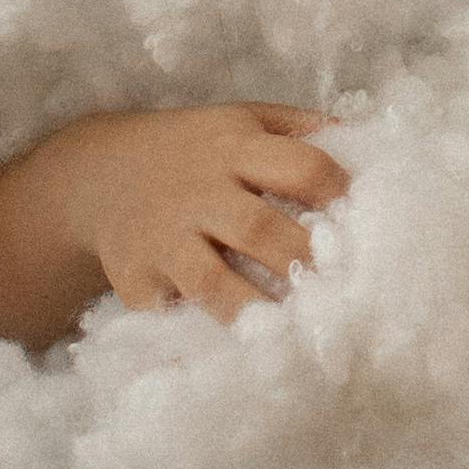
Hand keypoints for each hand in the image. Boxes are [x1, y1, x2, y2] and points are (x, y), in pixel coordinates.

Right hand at [0, 105, 351, 347]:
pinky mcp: (136, 279)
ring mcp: (165, 239)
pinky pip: (169, 309)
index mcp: (237, 148)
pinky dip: (197, 330)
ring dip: (253, 307)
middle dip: (304, 261)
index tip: (367, 224)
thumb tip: (370, 146)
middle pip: (261, 228)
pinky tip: (234, 347)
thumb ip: (302, 131)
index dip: (340, 195)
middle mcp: (201, 192)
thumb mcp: (244, 120)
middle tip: (343, 289)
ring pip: (212, 280)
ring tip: (290, 330)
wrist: (98, 173)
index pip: (301, 167)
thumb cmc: (196, 152)